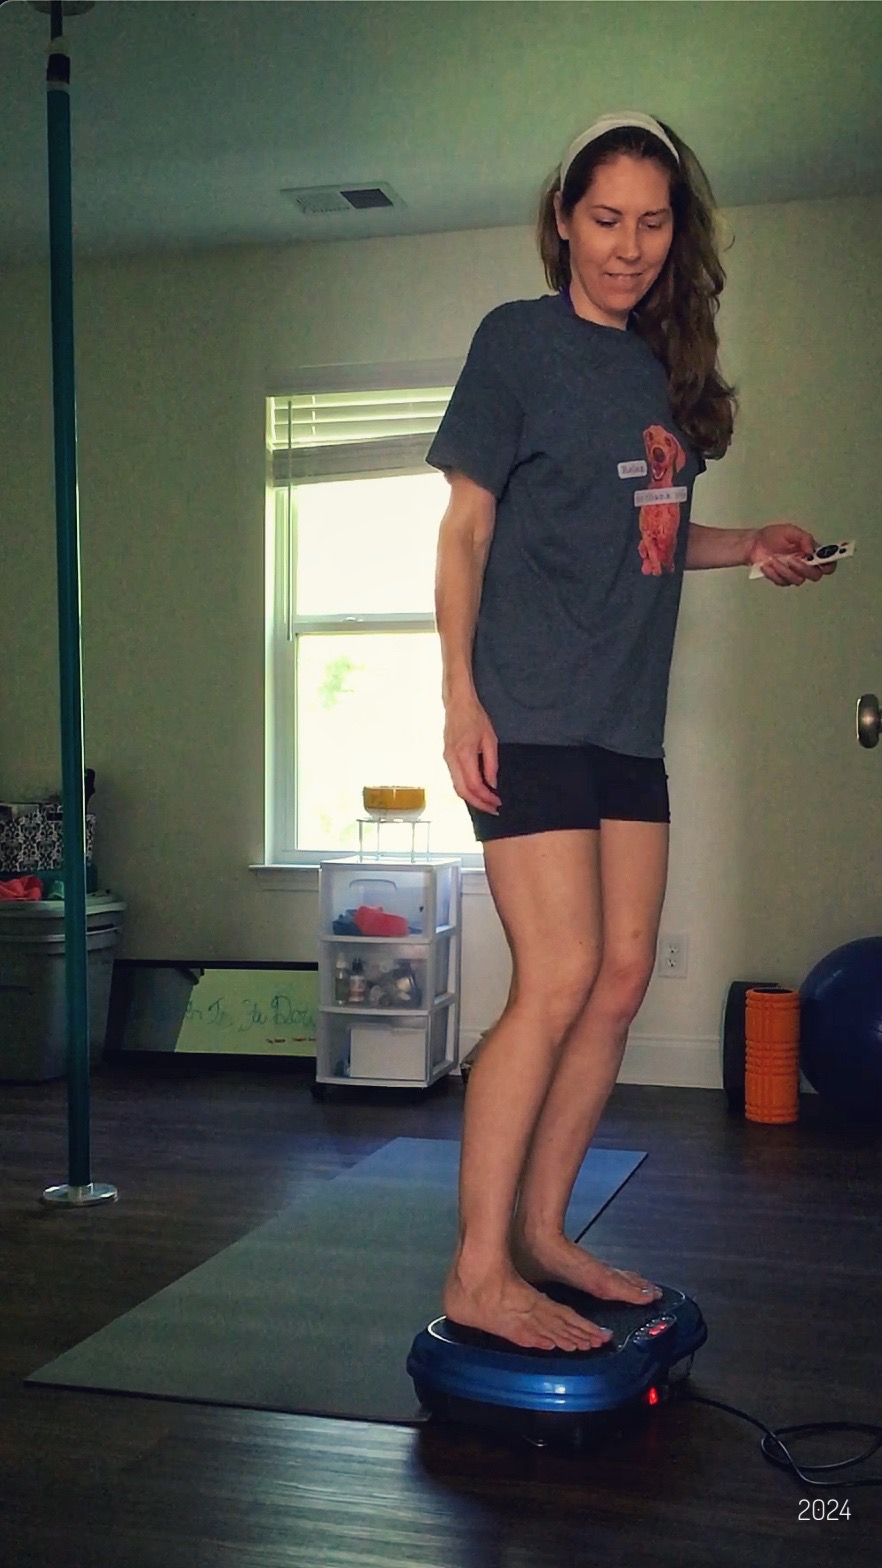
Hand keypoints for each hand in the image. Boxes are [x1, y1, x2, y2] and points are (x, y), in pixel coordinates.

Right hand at [443, 692, 500, 812]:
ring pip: (457, 787)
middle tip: (493, 809)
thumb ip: (491, 764)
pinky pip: (455, 779)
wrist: (457, 704)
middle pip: (462, 791)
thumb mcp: (490, 740)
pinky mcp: (446, 757)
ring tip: (487, 802)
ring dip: (472, 798)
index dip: (486, 797)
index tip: (498, 802)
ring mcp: (446, 759)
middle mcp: (451, 760)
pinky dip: (466, 789)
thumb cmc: (476, 718)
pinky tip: (477, 790)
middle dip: (478, 803)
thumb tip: (492, 784)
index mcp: (464, 755)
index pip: (474, 785)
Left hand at [748, 523, 837, 586]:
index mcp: (811, 552)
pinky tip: (766, 564)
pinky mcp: (781, 579)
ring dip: (785, 571)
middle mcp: (805, 564)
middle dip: (804, 569)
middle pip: (815, 576)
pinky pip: (782, 582)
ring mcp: (793, 573)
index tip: (821, 561)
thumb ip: (804, 538)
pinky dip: (773, 574)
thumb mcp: (789, 531)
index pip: (828, 562)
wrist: (753, 544)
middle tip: (792, 560)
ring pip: (798, 581)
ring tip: (773, 559)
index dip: (829, 564)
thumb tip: (812, 550)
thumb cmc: (772, 536)